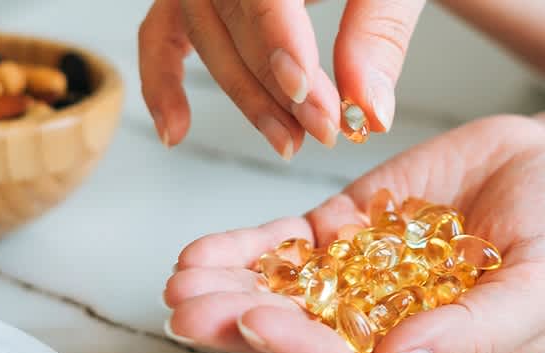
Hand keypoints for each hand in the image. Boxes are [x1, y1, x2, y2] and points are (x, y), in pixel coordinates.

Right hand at [138, 0, 424, 157]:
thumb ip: (381, 34)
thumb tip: (369, 113)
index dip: (277, 44)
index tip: (306, 94)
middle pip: (232, 18)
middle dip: (276, 85)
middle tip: (323, 130)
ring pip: (204, 35)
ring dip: (244, 97)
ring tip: (290, 142)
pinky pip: (163, 31)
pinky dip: (163, 80)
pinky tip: (176, 131)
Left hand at [161, 115, 544, 352]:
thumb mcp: (542, 286)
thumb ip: (475, 332)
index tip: (260, 325)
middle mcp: (391, 330)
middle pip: (307, 340)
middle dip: (245, 327)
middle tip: (195, 311)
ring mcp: (365, 280)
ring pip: (287, 295)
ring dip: (231, 292)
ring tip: (184, 283)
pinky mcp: (349, 233)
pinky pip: (290, 247)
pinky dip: (247, 249)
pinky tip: (205, 254)